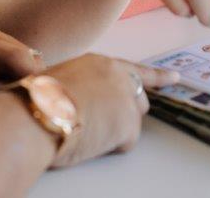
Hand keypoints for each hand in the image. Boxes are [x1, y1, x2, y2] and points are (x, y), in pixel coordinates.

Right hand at [44, 54, 177, 167]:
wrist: (36, 113)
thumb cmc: (35, 102)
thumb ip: (79, 85)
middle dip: (126, 113)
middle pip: (138, 98)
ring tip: (87, 131)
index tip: (173, 77)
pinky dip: (111, 147)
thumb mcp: (56, 80)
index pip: (134, 69)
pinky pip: (126, 142)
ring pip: (132, 122)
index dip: (156, 77)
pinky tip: (90, 140)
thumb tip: (75, 99)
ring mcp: (126, 98)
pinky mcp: (128, 122)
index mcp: (98, 63)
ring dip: (116, 130)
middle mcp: (117, 76)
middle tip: (105, 124)